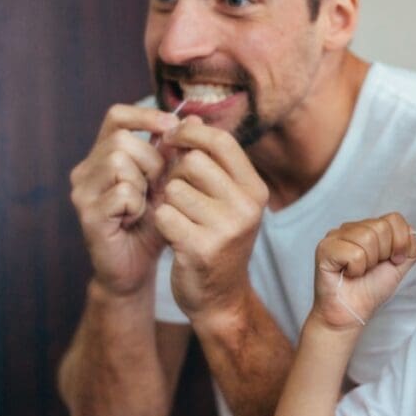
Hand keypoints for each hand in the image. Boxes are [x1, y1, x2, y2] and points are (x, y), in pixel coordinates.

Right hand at [70, 104, 178, 295]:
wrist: (136, 268)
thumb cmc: (152, 224)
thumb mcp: (168, 184)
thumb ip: (176, 154)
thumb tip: (194, 119)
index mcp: (103, 156)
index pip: (116, 117)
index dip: (144, 116)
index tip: (171, 126)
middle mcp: (86, 170)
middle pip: (121, 140)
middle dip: (151, 160)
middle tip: (158, 186)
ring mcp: (83, 192)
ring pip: (118, 161)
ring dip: (144, 183)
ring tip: (145, 204)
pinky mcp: (87, 214)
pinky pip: (121, 192)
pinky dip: (137, 205)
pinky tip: (136, 219)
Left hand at [153, 116, 269, 321]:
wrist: (220, 298)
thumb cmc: (217, 239)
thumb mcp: (223, 197)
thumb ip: (208, 159)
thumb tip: (189, 117)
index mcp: (255, 189)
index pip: (220, 141)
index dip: (190, 134)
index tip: (173, 139)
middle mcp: (247, 207)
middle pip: (193, 162)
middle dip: (176, 175)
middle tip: (177, 194)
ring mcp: (226, 229)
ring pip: (174, 189)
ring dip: (167, 201)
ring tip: (179, 219)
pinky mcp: (201, 248)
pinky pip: (164, 215)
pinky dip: (161, 223)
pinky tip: (173, 236)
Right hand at [312, 214, 415, 329]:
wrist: (351, 314)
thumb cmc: (370, 290)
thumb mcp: (399, 266)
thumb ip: (410, 247)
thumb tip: (411, 231)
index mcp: (368, 228)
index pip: (394, 218)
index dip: (400, 242)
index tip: (394, 260)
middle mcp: (351, 228)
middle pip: (381, 227)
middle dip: (384, 254)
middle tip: (371, 268)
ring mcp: (335, 236)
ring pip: (367, 238)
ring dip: (369, 262)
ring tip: (359, 271)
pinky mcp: (324, 248)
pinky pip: (354, 252)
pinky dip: (356, 269)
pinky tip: (348, 274)